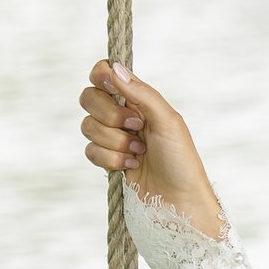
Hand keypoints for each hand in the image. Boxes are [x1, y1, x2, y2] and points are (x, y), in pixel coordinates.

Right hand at [79, 61, 226, 237]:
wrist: (178, 201)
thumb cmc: (180, 160)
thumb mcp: (167, 120)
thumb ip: (141, 93)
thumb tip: (113, 68)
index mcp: (139, 98)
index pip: (105, 73)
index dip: (101, 77)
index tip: (111, 87)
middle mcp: (123, 114)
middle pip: (88, 98)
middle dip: (109, 116)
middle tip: (136, 127)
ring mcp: (113, 137)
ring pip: (87, 126)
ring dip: (114, 142)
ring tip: (139, 152)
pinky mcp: (107, 159)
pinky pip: (90, 151)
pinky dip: (111, 160)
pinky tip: (131, 166)